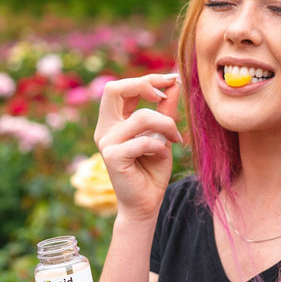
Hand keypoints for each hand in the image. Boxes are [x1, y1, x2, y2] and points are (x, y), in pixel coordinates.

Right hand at [94, 73, 181, 218]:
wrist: (146, 202)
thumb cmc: (153, 169)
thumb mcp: (163, 134)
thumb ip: (165, 110)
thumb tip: (174, 82)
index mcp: (113, 120)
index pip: (121, 87)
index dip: (147, 79)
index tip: (172, 79)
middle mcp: (105, 128)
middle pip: (113, 89)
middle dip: (144, 85)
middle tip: (166, 93)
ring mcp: (106, 142)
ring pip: (141, 117)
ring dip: (166, 125)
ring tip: (175, 139)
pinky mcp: (112, 156)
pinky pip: (143, 140)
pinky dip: (159, 146)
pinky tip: (162, 156)